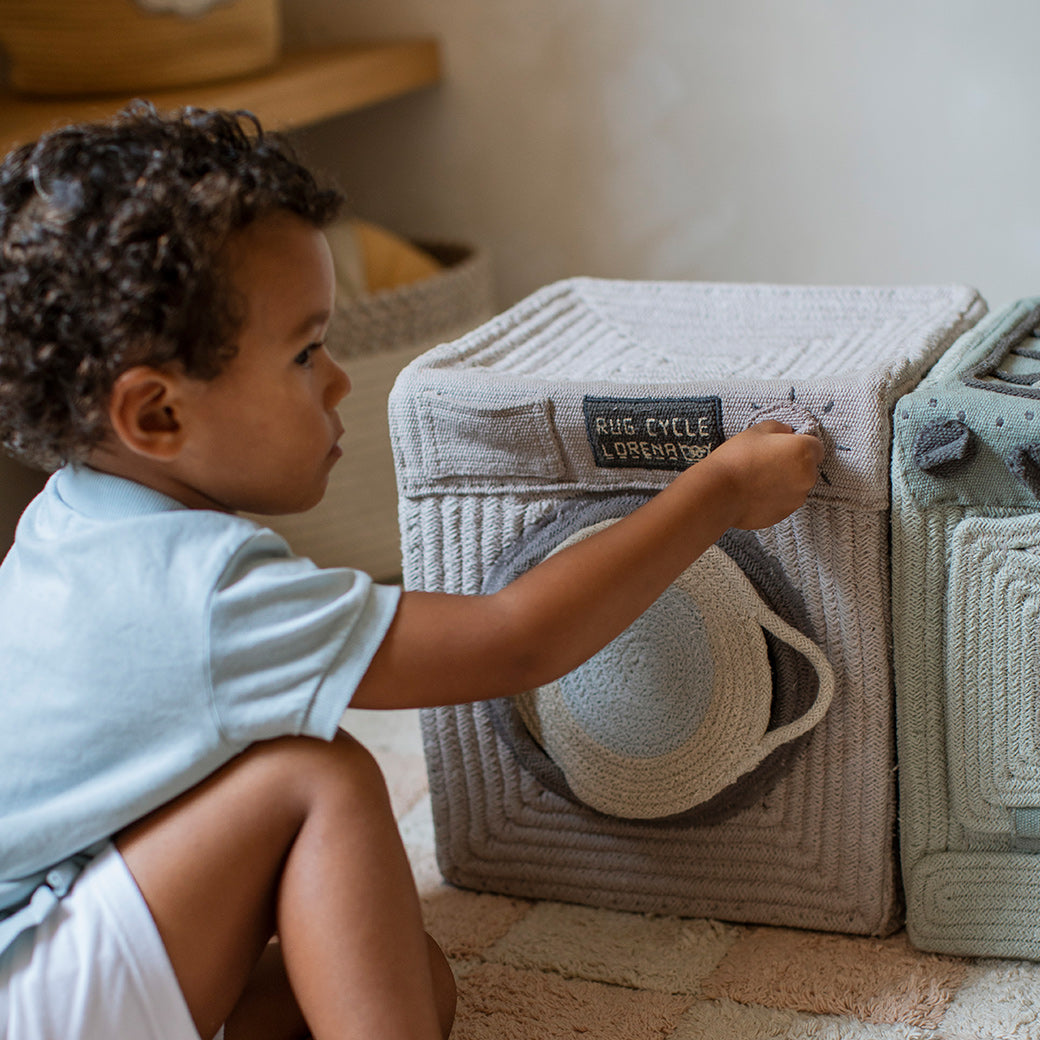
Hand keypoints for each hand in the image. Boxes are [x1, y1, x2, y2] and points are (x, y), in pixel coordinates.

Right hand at [704, 420, 823, 529]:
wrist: (719, 492)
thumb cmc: (737, 458)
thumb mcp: (757, 430)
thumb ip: (780, 428)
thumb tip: (788, 432)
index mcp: (804, 451)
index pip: (816, 446)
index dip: (799, 444)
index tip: (783, 446)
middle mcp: (807, 476)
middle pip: (807, 468)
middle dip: (792, 464)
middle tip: (766, 461)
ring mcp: (797, 498)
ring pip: (796, 486)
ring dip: (784, 482)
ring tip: (758, 478)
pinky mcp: (784, 514)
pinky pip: (784, 501)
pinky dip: (774, 497)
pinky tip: (754, 492)